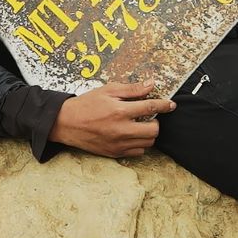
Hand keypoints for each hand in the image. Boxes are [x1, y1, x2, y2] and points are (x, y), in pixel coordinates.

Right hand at [52, 82, 175, 157]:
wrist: (66, 123)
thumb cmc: (86, 104)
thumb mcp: (108, 90)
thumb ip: (131, 89)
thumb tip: (150, 84)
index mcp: (120, 111)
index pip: (151, 107)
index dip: (164, 105)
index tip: (171, 105)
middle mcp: (121, 130)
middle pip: (154, 130)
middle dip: (156, 122)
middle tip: (149, 116)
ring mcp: (118, 144)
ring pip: (147, 143)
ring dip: (148, 134)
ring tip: (139, 125)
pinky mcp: (114, 153)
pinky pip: (137, 152)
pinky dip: (139, 144)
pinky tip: (132, 135)